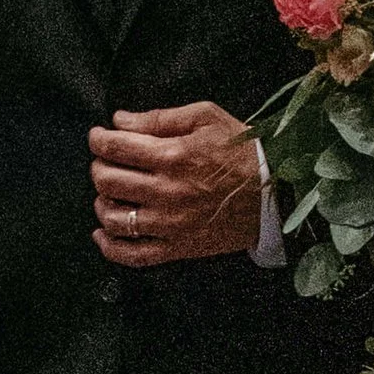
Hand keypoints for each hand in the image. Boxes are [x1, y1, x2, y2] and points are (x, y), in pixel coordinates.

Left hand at [90, 99, 264, 268]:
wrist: (276, 193)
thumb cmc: (243, 151)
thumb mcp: (207, 118)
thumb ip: (160, 118)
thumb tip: (120, 121)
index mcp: (172, 155)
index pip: (114, 148)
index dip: (98, 139)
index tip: (99, 137)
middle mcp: (166, 191)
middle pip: (107, 181)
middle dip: (99, 167)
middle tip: (107, 162)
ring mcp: (171, 224)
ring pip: (114, 218)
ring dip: (102, 202)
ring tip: (110, 193)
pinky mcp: (179, 248)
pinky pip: (134, 254)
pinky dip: (110, 246)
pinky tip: (102, 233)